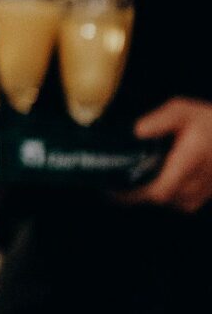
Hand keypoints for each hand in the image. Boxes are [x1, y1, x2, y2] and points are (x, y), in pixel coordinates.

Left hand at [117, 98, 211, 212]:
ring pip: (170, 203)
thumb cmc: (209, 121)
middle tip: (113, 183)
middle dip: (134, 195)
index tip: (111, 189)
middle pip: (159, 200)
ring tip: (128, 183)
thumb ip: (159, 120)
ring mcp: (204, 192)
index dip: (133, 195)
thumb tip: (136, 131)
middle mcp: (196, 183)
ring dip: (149, 195)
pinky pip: (181, 203)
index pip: (159, 192)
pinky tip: (154, 182)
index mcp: (189, 163)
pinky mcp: (206, 195)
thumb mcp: (183, 111)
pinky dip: (165, 195)